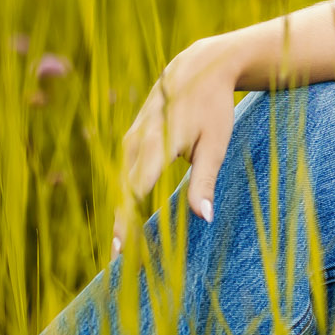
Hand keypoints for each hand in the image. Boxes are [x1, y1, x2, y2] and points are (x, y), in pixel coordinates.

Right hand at [112, 35, 240, 253]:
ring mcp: (130, 139)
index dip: (126, 225)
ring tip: (122, 250)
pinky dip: (124, 198)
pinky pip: (123, 174)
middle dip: (120, 229)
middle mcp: (135, 143)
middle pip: (121, 194)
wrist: (197, 67)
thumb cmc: (212, 108)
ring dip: (119, 216)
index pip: (133, 194)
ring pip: (120, 184)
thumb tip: (204, 220)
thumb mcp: (215, 145)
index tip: (123, 255)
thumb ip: (205, 183)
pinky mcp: (131, 138)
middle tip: (119, 267)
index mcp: (156, 146)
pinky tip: (128, 220)